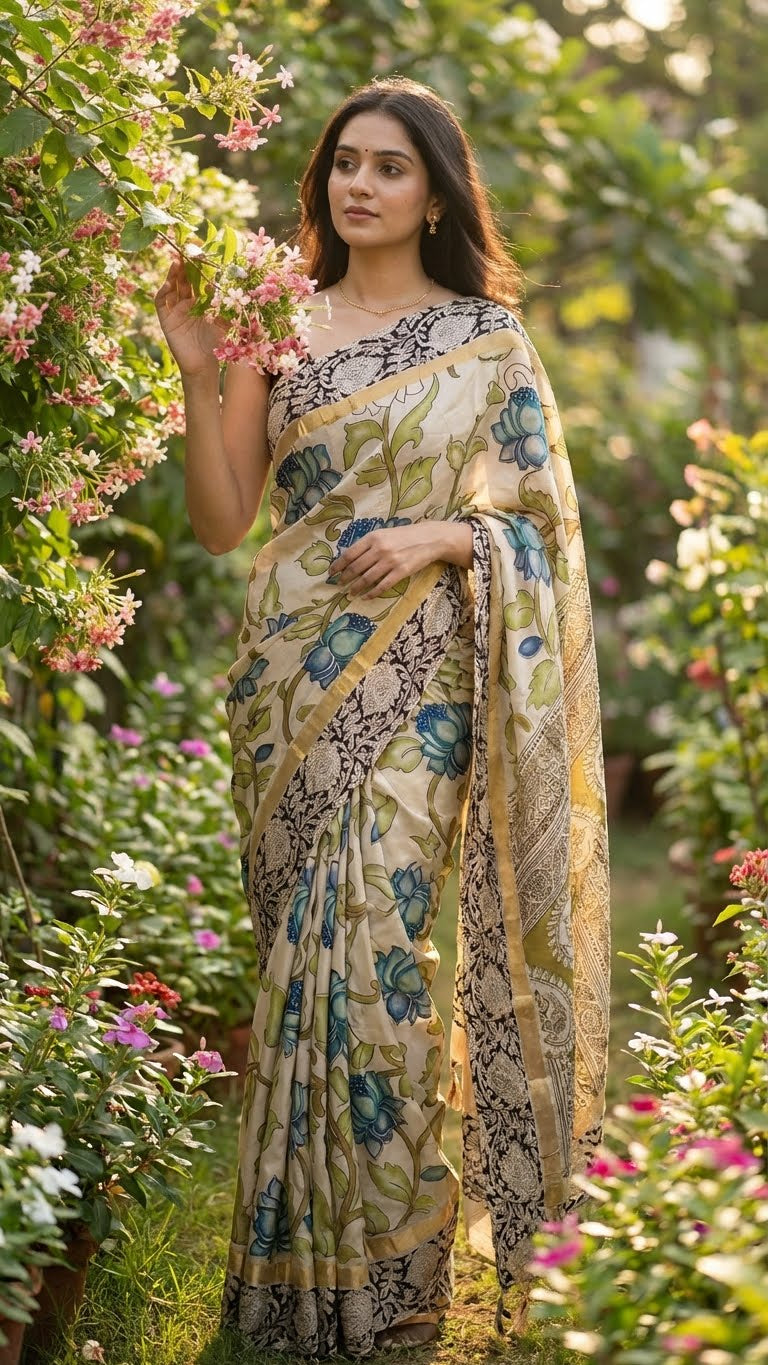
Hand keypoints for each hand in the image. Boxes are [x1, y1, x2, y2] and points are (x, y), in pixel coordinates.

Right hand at [154, 255, 225, 378]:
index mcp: (202, 303)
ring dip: (173, 274)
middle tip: (188, 250)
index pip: (198, 281)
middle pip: (184, 280)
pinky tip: (169, 283)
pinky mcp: (166, 320)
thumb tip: (233, 284)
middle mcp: (187, 304)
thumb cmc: (217, 347)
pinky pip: (161, 302)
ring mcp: (175, 311)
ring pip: (172, 287)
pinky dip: (163, 292)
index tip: (204, 255)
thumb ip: (226, 305)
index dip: (199, 268)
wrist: (204, 366)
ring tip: (177, 261)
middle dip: (185, 266)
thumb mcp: (225, 322)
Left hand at [330, 522, 472, 598]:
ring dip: (356, 587)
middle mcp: (380, 549)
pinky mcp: (401, 572)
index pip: (349, 554)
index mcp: (373, 537)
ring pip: (367, 578)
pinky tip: (366, 596)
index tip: (331, 572)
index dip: (338, 565)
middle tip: (339, 584)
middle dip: (345, 578)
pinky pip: (382, 585)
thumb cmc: (404, 535)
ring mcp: (391, 561)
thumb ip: (368, 544)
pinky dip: (372, 593)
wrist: (429, 538)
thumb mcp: (383, 533)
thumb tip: (349, 557)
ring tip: (351, 593)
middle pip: (356, 568)